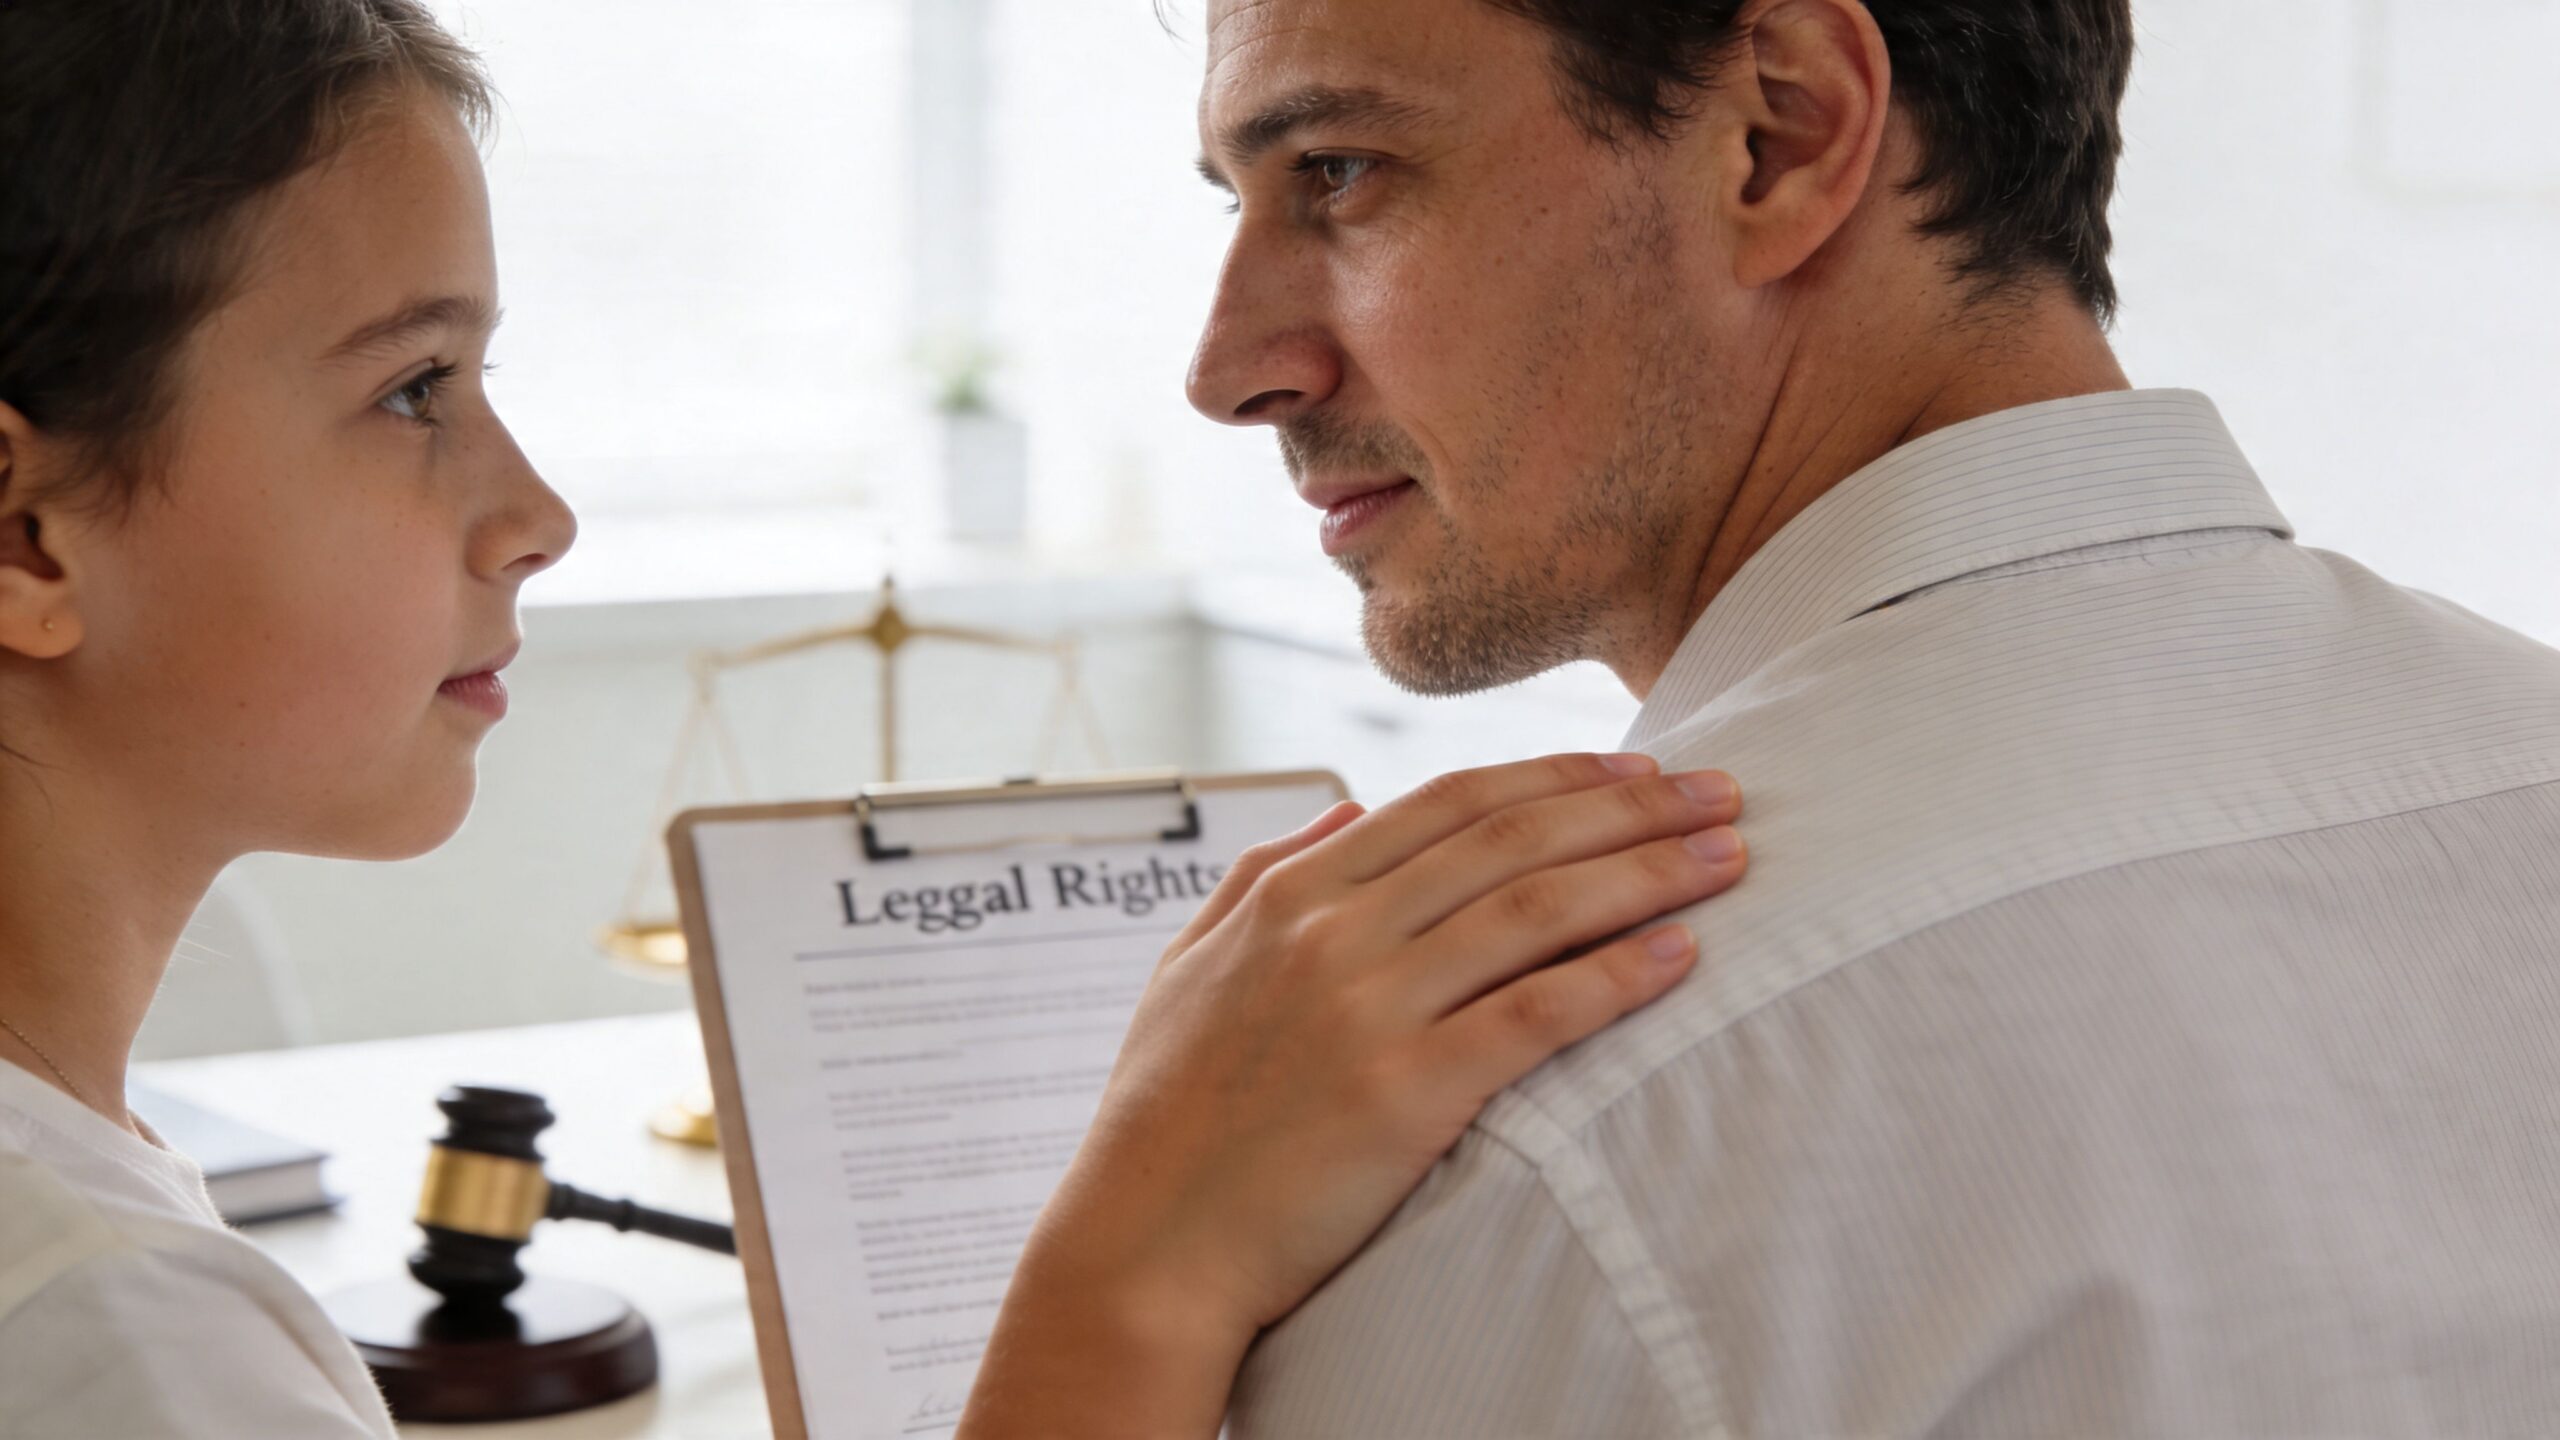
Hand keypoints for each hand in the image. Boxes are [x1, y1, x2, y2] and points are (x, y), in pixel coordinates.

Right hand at [960, 752, 1745, 1437]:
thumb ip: (1264, 872)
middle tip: (1722, 792)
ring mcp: (1368, 1009)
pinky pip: (1535, 1015)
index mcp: (1288, 894)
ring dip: (1647, 874)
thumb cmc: (1166, 1118)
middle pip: (1512, 839)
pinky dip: (1617, 975)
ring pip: (1537, 910)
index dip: (1556, 776)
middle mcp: (1332, 933)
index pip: (1450, 803)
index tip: (1637, 769)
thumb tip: (1348, 811)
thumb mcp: (1190, 966)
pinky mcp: (1403, 1094)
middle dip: (1631, 807)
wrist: (1143, 1248)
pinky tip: (1682, 953)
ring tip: (1729, 858)